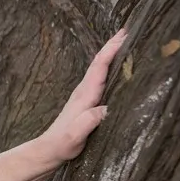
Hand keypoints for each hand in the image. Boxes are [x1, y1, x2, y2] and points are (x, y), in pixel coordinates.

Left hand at [36, 28, 127, 162]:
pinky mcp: (87, 101)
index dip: (111, 50)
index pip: (99, 67)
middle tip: (130, 30)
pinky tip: (119, 67)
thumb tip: (105, 108)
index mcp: (84, 95)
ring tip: (128, 42)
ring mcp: (85, 95)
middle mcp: (84, 90)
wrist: (49, 150)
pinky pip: (101, 78)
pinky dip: (110, 67)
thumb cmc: (62, 144)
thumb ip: (88, 122)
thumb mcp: (75, 136)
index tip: (124, 35)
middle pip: (100, 62)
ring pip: (100, 68)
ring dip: (112, 54)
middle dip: (113, 45)